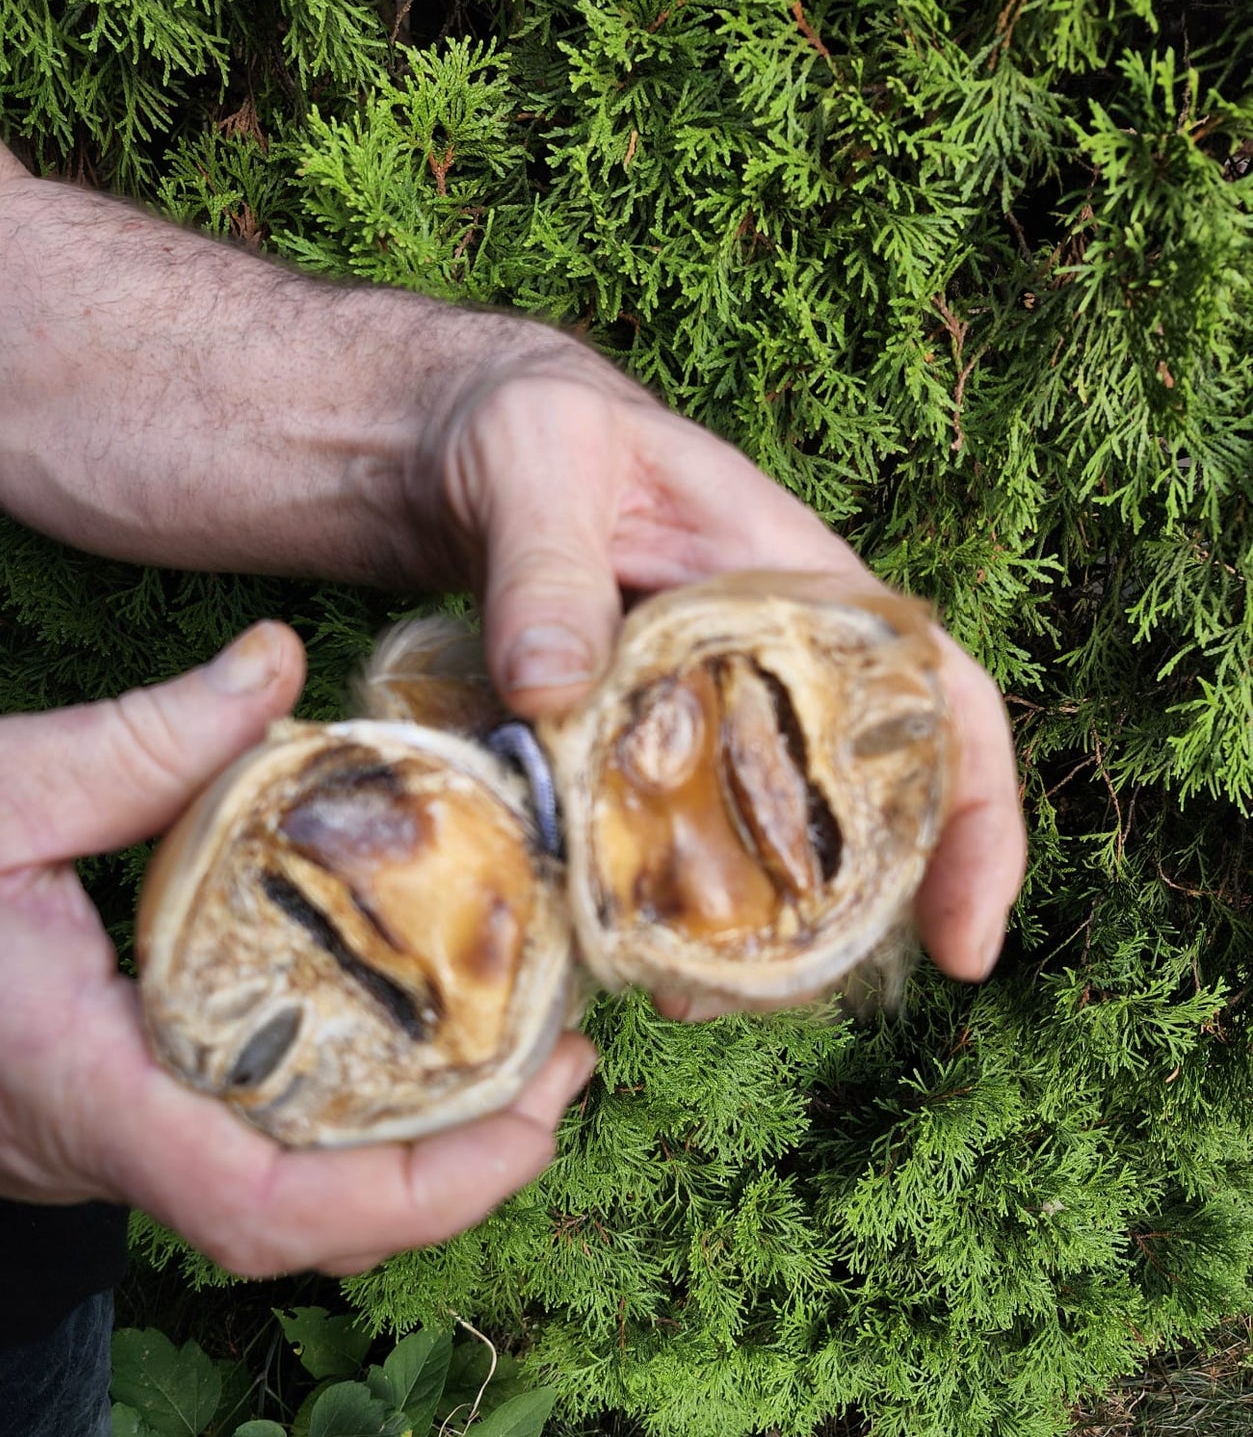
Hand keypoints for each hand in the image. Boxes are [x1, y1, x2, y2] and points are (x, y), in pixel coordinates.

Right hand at [0, 624, 593, 1276]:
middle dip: (459, 1171)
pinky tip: (392, 1034)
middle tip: (564, 1062)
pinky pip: (240, 1156)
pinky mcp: (90, 1126)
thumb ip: (140, 738)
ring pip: (283, 1205)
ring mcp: (92, 1152)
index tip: (532, 1111)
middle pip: (307, 1227)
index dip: (422, 1188)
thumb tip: (278, 668)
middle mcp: (93, 1149)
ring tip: (512, 1046)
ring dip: (413, 1152)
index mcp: (69, 1081)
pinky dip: (342, 1122)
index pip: (264, 1206)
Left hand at [427, 353, 1024, 981]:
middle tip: (773, 1006)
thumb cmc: (530, 431)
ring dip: (741, 932)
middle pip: (860, 806)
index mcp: (800, 585)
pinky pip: (664, 836)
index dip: (977, 819)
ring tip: (677, 995)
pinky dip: (652, 898)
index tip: (966, 941)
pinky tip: (607, 947)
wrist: (459, 447)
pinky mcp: (631, 745)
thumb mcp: (535, 469)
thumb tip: (552, 690)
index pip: (938, 699)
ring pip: (763, 842)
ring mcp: (702, 712)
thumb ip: (545, 569)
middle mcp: (771, 663)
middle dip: (845, 919)